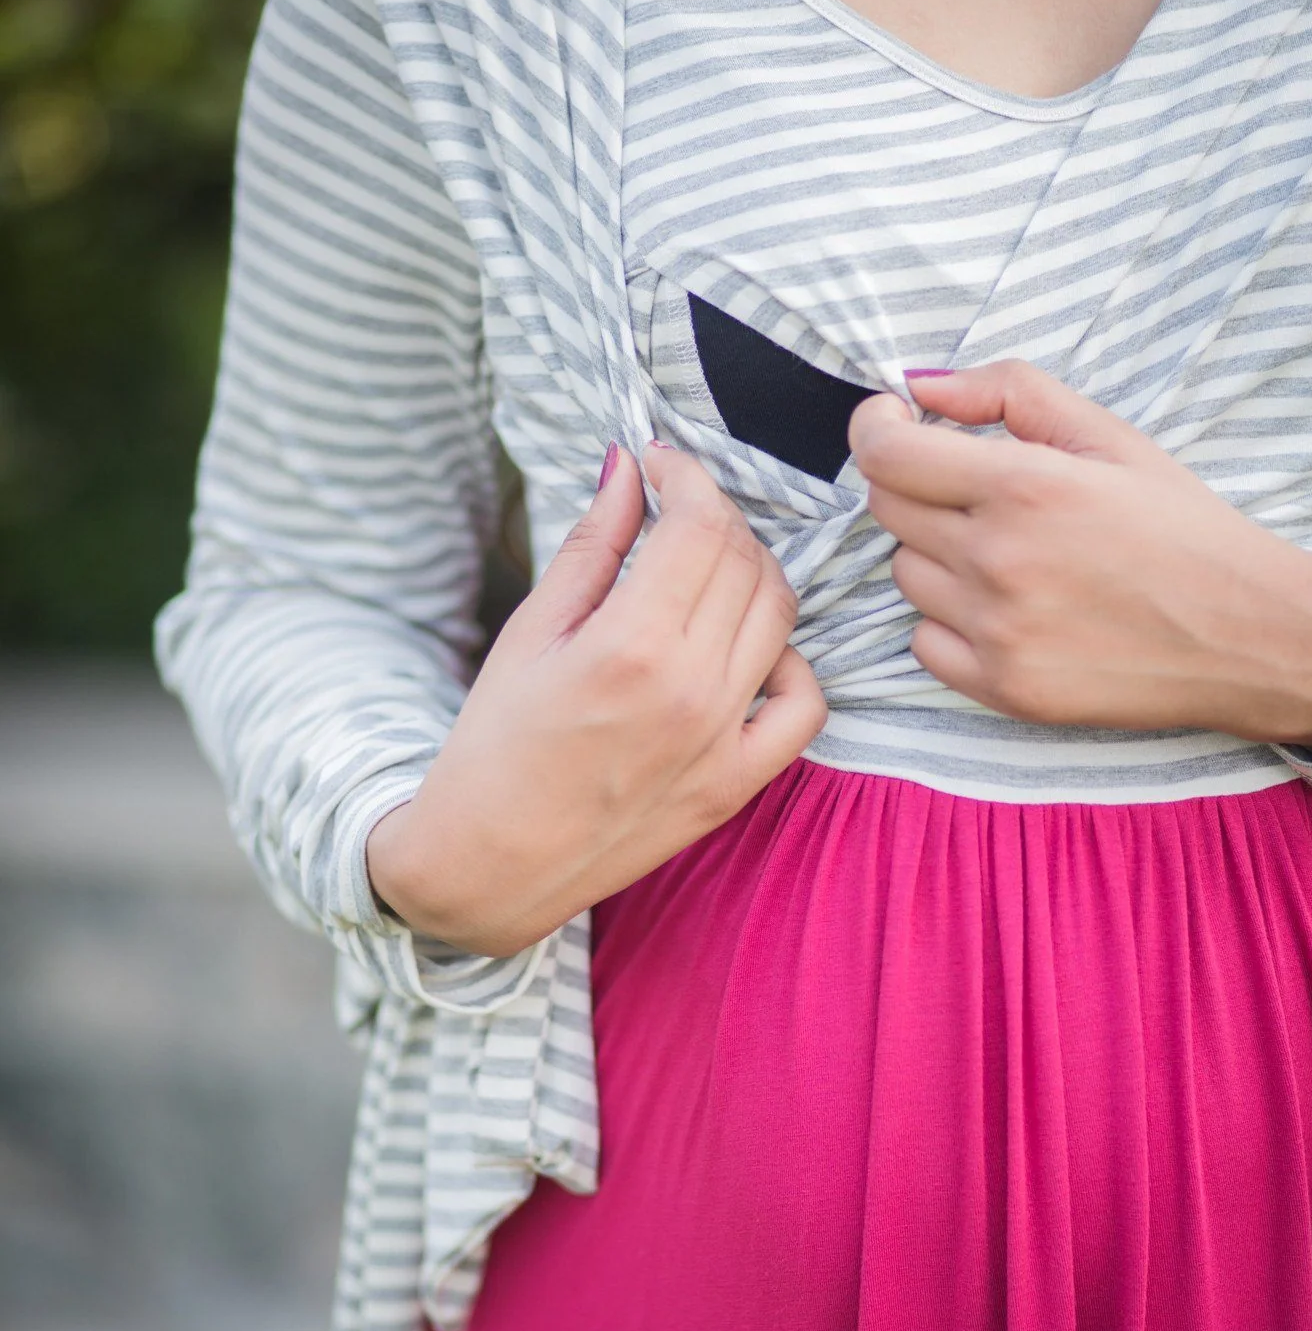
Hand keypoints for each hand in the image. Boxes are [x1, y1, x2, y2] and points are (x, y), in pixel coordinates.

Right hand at [367, 442, 825, 955]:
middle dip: (714, 516)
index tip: (662, 465)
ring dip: (750, 573)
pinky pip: (802, 705)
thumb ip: (592, 545)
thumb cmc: (494, 748)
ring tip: (703, 572)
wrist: (490, 864)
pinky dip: (788, 664)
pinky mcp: (735, 784)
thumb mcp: (530, 632)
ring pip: (779, 617)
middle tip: (674, 514)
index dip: (686, 476)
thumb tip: (628, 468)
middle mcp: (691, 692)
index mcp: (632, 646)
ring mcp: (722, 743)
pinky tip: (744, 653)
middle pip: (745, 561)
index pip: (700, 525)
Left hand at [852, 360, 1311, 741]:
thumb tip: (922, 387)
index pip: (885, 454)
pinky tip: (1005, 608)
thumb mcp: (1109, 436)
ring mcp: (995, 631)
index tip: (891, 423)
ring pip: (904, 574)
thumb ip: (1009, 393)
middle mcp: (999, 560)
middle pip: (886, 510)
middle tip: (966, 487)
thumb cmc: (1181, 530)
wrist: (1247, 634)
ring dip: (936, 554)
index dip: (875, 429)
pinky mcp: (1000, 688)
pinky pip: (922, 641)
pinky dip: (948, 621)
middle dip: (912, 484)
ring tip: (1008, 553)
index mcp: (1025, 487)